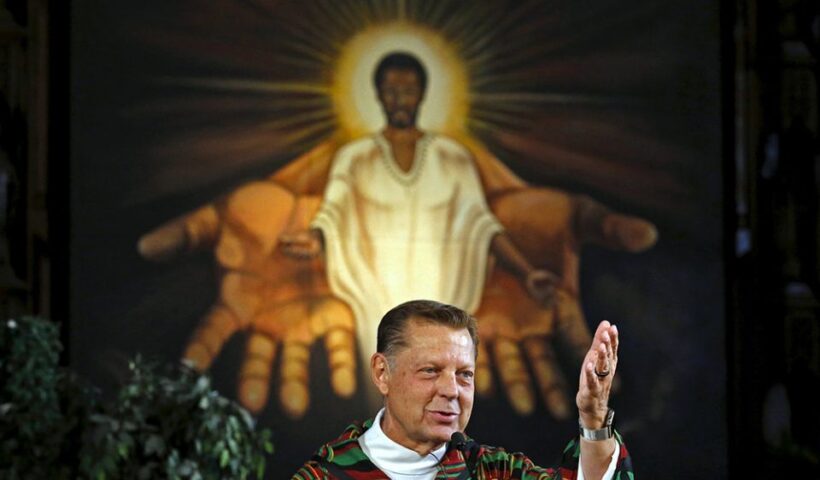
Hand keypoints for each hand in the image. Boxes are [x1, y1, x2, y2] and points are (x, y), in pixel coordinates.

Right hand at [138, 181, 356, 417]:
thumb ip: (187, 233)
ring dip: (295, 384)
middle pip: (257, 358)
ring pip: (296, 360)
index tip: (187, 369)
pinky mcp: (334, 312)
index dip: (201, 349)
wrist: (307, 195)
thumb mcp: (219, 216)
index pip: (212, 331)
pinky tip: (344, 386)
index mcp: (235, 301)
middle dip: (254, 381)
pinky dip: (340, 365)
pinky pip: (337, 344)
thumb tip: (144, 247)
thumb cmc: (257, 210)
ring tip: (296, 407)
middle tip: (251, 403)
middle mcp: (266, 319)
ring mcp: (300, 320)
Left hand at [473, 185, 653, 418]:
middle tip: (563, 408)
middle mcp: (534, 320)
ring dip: (518, 384)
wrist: (493, 199)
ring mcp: (504, 321)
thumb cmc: (540, 209)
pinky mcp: (477, 315)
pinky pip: (479, 347)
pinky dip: (482, 365)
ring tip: (524, 405)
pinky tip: (483, 384)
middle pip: (545, 359)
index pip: (579, 338)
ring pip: (512, 361)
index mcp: (562, 303)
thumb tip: (648, 235)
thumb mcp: (579, 216)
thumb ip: (610, 229)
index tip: (616, 384)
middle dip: (553, 384)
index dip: (596, 359)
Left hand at [577, 321, 618, 427]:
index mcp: (608, 363)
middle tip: (607, 333)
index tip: (613, 327)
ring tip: (602, 346)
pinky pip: (592, 382)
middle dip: (609, 345)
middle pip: (609, 357)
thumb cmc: (594, 378)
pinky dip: (591, 374)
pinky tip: (589, 366)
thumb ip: (599, 341)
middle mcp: (607, 372)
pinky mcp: (592, 391)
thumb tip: (606, 322)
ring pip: (603, 369)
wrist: (593, 405)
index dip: (613, 338)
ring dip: (603, 357)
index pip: (613, 349)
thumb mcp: (594, 357)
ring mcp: (600, 382)